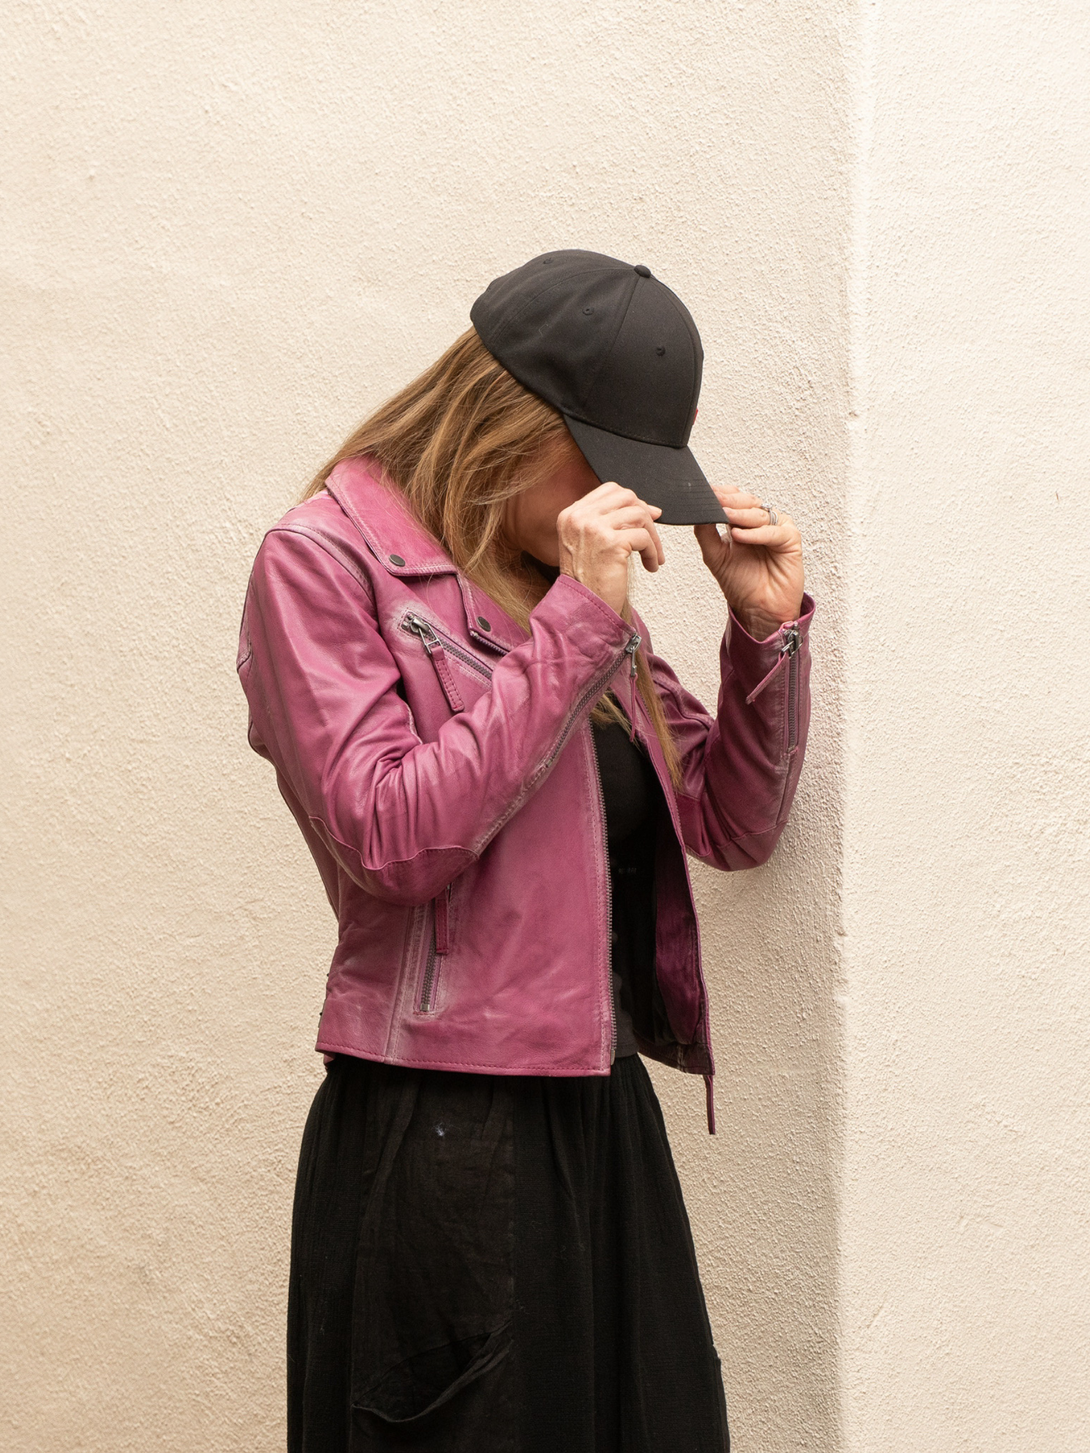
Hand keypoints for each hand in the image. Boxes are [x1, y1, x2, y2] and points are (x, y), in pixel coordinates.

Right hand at [557, 482, 664, 614]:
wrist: (582, 609)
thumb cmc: (589, 581)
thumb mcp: (591, 544)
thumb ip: (612, 522)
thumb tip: (652, 509)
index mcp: (570, 515)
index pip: (609, 490)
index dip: (632, 502)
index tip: (646, 518)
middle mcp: (579, 518)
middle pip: (626, 497)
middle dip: (645, 516)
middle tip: (651, 539)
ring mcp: (593, 528)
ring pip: (639, 515)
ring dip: (652, 536)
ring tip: (653, 556)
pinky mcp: (611, 543)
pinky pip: (644, 537)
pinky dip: (654, 552)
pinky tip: (651, 566)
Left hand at [694, 486, 803, 638]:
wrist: (758, 609)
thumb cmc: (741, 585)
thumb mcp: (715, 555)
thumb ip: (705, 533)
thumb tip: (698, 512)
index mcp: (743, 522)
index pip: (734, 499)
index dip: (721, 494)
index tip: (706, 492)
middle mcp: (760, 523)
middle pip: (748, 502)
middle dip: (730, 501)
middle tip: (715, 499)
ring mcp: (776, 529)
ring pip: (760, 514)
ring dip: (741, 515)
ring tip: (725, 516)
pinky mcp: (790, 540)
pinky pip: (774, 531)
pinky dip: (756, 533)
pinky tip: (739, 535)